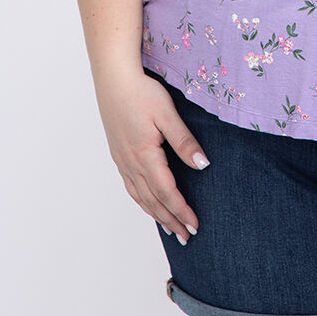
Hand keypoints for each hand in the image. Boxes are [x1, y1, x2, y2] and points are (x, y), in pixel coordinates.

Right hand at [94, 67, 210, 243]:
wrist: (113, 78)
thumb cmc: (141, 92)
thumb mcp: (168, 114)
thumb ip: (184, 142)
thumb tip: (203, 165)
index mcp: (144, 156)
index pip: (167, 192)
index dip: (182, 211)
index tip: (195, 226)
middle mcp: (130, 163)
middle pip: (153, 200)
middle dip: (170, 220)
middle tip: (186, 237)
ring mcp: (122, 160)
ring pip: (140, 196)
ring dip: (155, 214)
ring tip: (169, 228)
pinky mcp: (118, 153)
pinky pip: (131, 186)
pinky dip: (142, 200)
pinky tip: (148, 202)